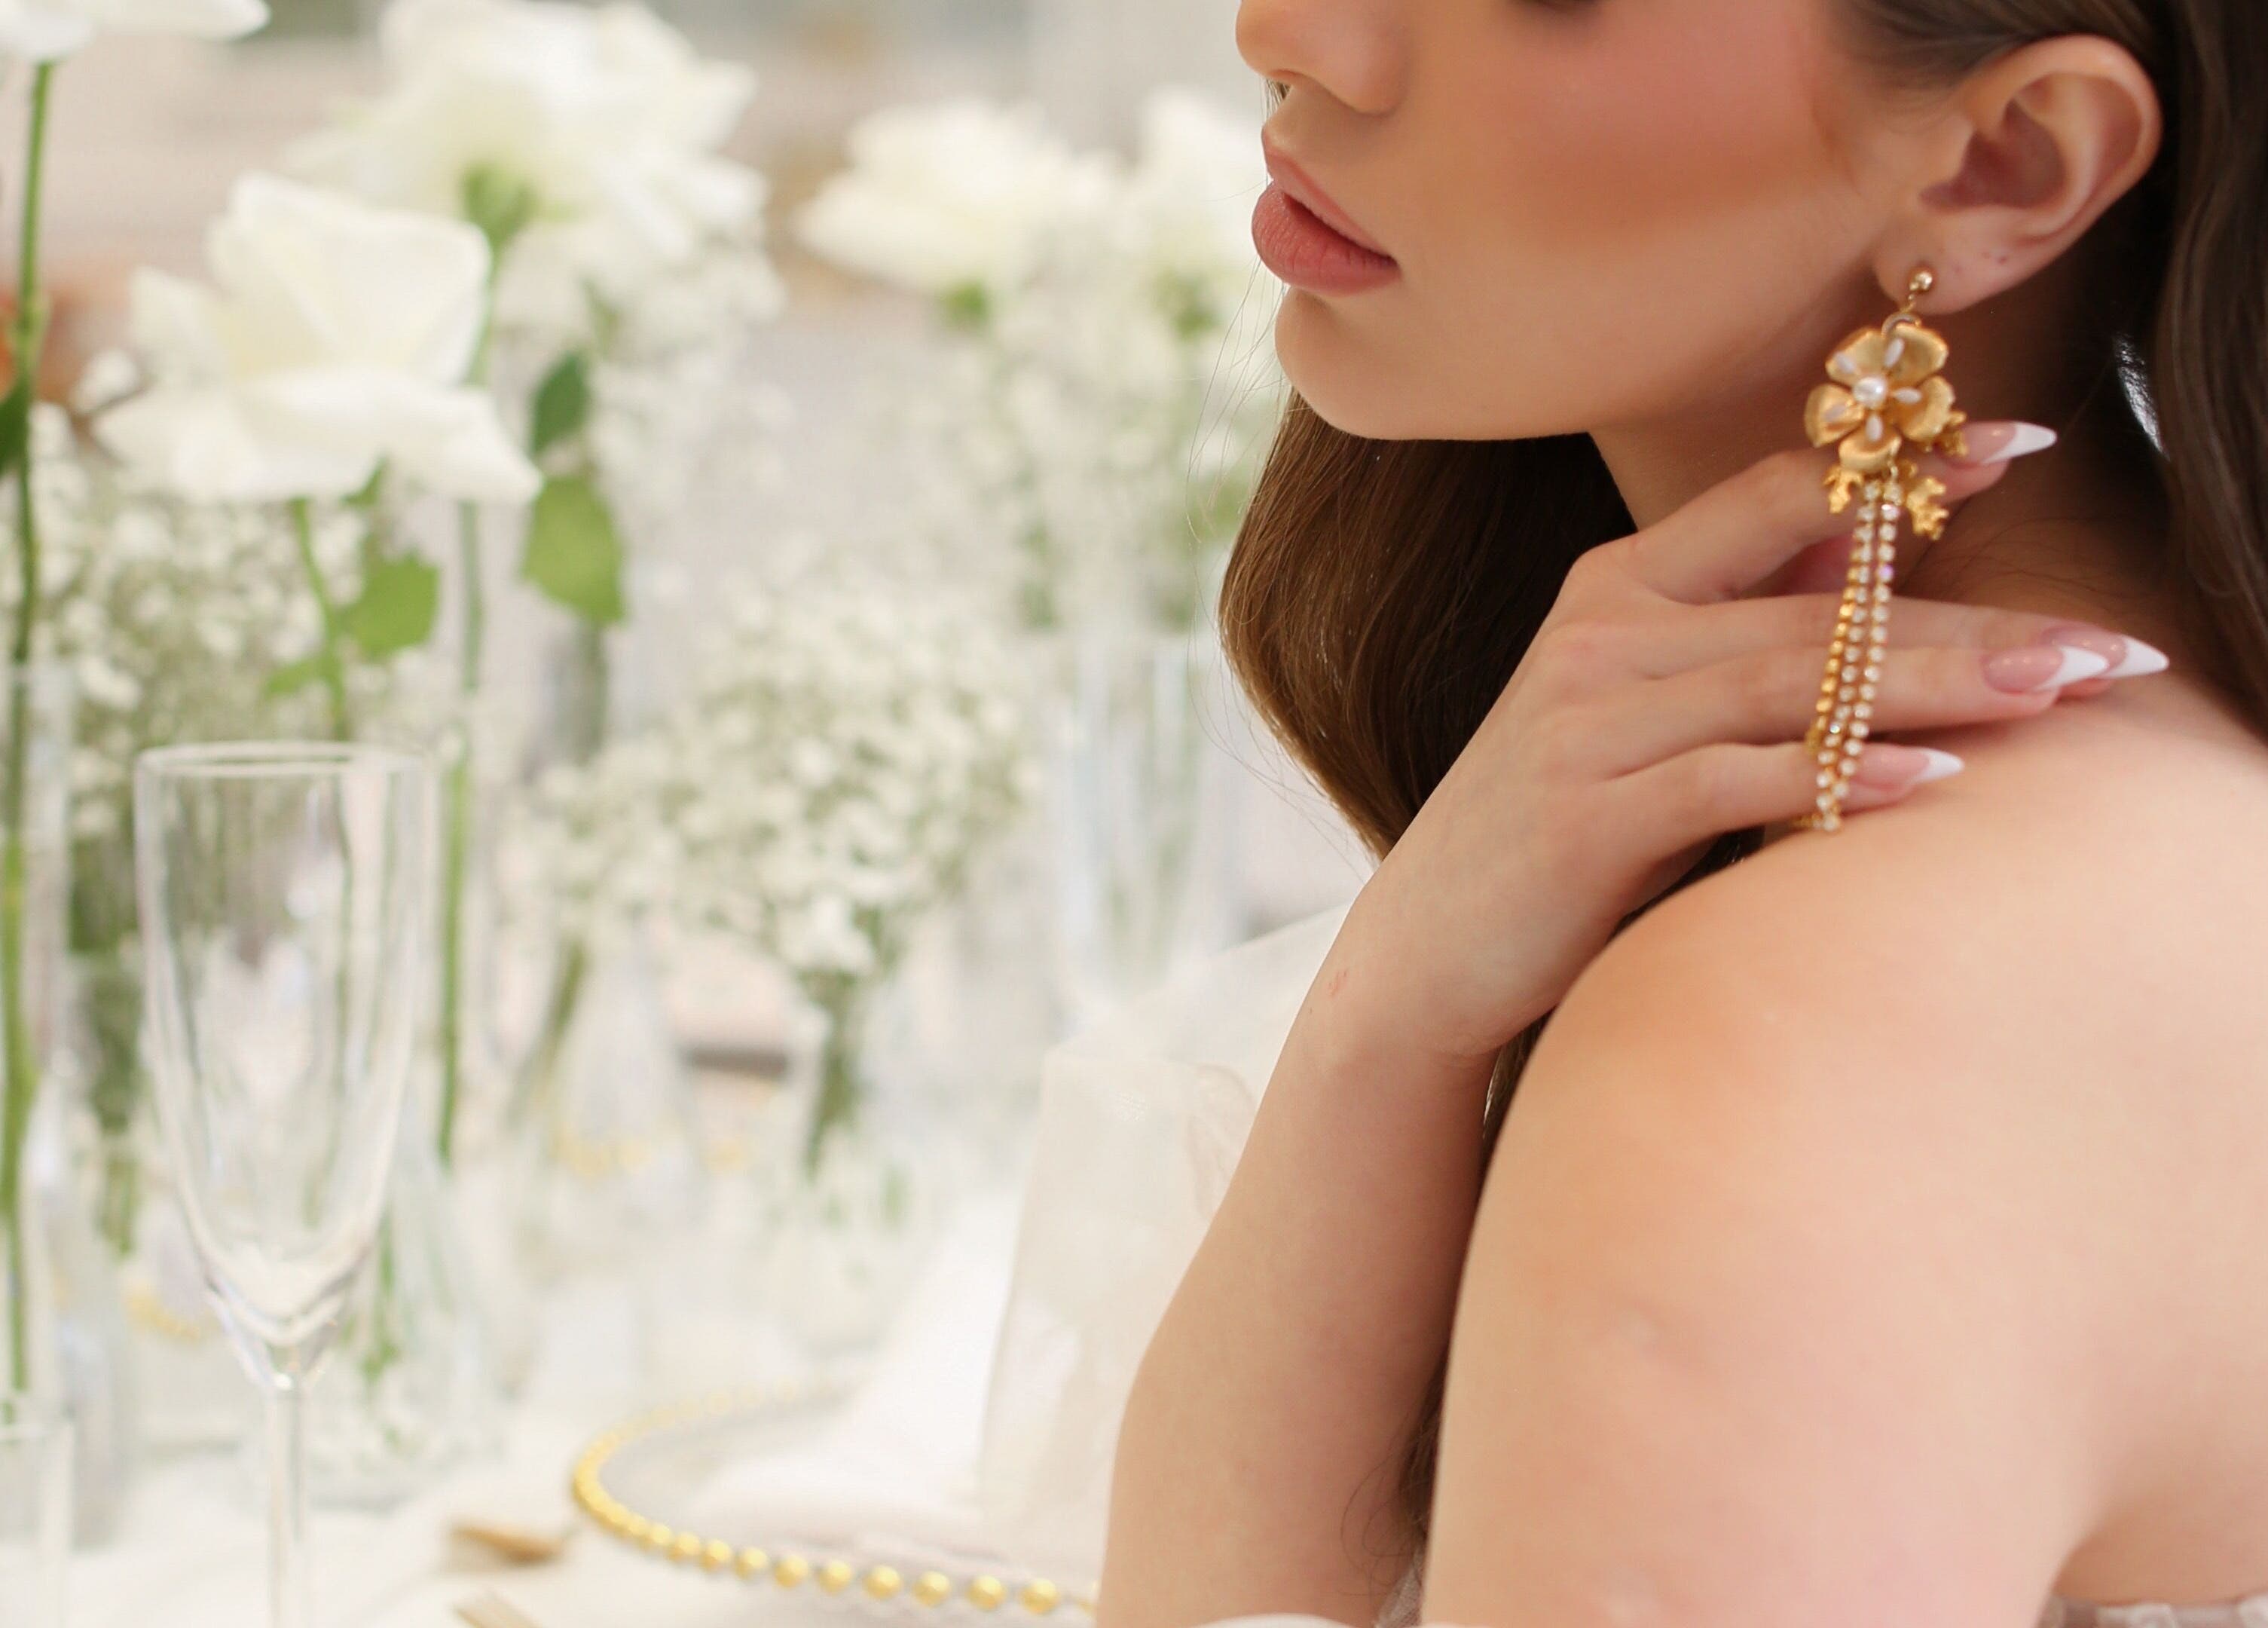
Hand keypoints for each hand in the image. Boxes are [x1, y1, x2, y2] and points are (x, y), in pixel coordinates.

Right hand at [1330, 429, 2155, 1068]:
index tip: (2023, 444)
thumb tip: (1869, 556)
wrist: (1429, 949)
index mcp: (1615, 586)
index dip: (1900, 469)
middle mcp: (1598, 635)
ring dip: (1935, 688)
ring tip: (2057, 692)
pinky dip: (1841, 779)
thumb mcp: (1636, 705)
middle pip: (1815, 609)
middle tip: (2104, 644)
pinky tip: (1936, 783)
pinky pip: (1736, 782)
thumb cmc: (1558, 826)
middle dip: (1970, 620)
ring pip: (1790, 687)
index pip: (1776, 497)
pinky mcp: (1587, 816)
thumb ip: (1736, 626)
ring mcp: (1587, 724)